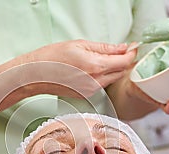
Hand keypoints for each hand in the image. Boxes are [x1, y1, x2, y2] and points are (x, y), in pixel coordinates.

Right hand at [19, 39, 136, 97]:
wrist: (36, 75)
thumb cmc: (52, 58)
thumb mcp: (79, 44)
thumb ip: (104, 47)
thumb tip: (122, 48)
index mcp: (95, 66)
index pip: (124, 61)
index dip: (132, 53)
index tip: (133, 46)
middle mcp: (96, 81)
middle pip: (121, 72)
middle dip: (124, 61)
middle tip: (123, 50)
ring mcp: (91, 90)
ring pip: (112, 79)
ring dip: (114, 68)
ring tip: (106, 57)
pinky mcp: (86, 95)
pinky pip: (102, 84)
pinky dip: (104, 75)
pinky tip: (94, 68)